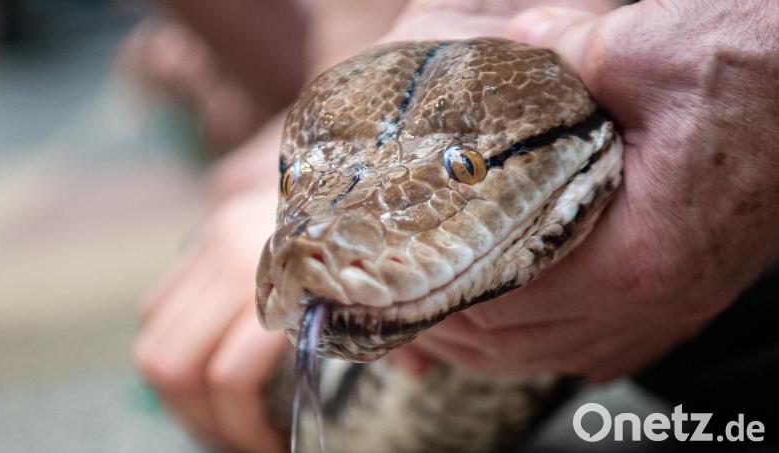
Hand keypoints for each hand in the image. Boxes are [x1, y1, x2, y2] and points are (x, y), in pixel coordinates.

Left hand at [400, 1, 778, 380]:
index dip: (441, 294)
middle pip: (518, 342)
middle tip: (401, 297)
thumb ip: (556, 56)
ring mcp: (671, 307)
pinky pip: (591, 345)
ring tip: (441, 316)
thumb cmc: (752, 73)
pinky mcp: (679, 298)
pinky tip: (513, 323)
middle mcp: (653, 301)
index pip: (505, 303)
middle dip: (453, 323)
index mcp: (637, 257)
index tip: (399, 278)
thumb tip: (502, 54)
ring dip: (490, 340)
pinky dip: (540, 340)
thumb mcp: (643, 52)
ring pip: (552, 354)